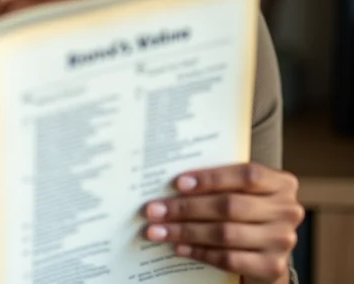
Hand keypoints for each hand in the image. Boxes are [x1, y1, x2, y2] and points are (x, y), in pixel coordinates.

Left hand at [142, 163, 303, 283]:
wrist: (267, 249)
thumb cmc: (246, 208)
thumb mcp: (241, 189)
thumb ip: (220, 181)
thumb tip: (172, 181)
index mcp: (282, 183)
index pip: (246, 175)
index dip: (211, 178)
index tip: (177, 183)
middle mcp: (287, 210)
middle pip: (229, 206)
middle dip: (186, 207)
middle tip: (154, 209)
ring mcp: (282, 241)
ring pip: (225, 233)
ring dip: (185, 232)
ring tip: (158, 230)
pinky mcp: (273, 267)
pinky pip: (228, 258)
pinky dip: (199, 252)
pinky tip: (178, 247)